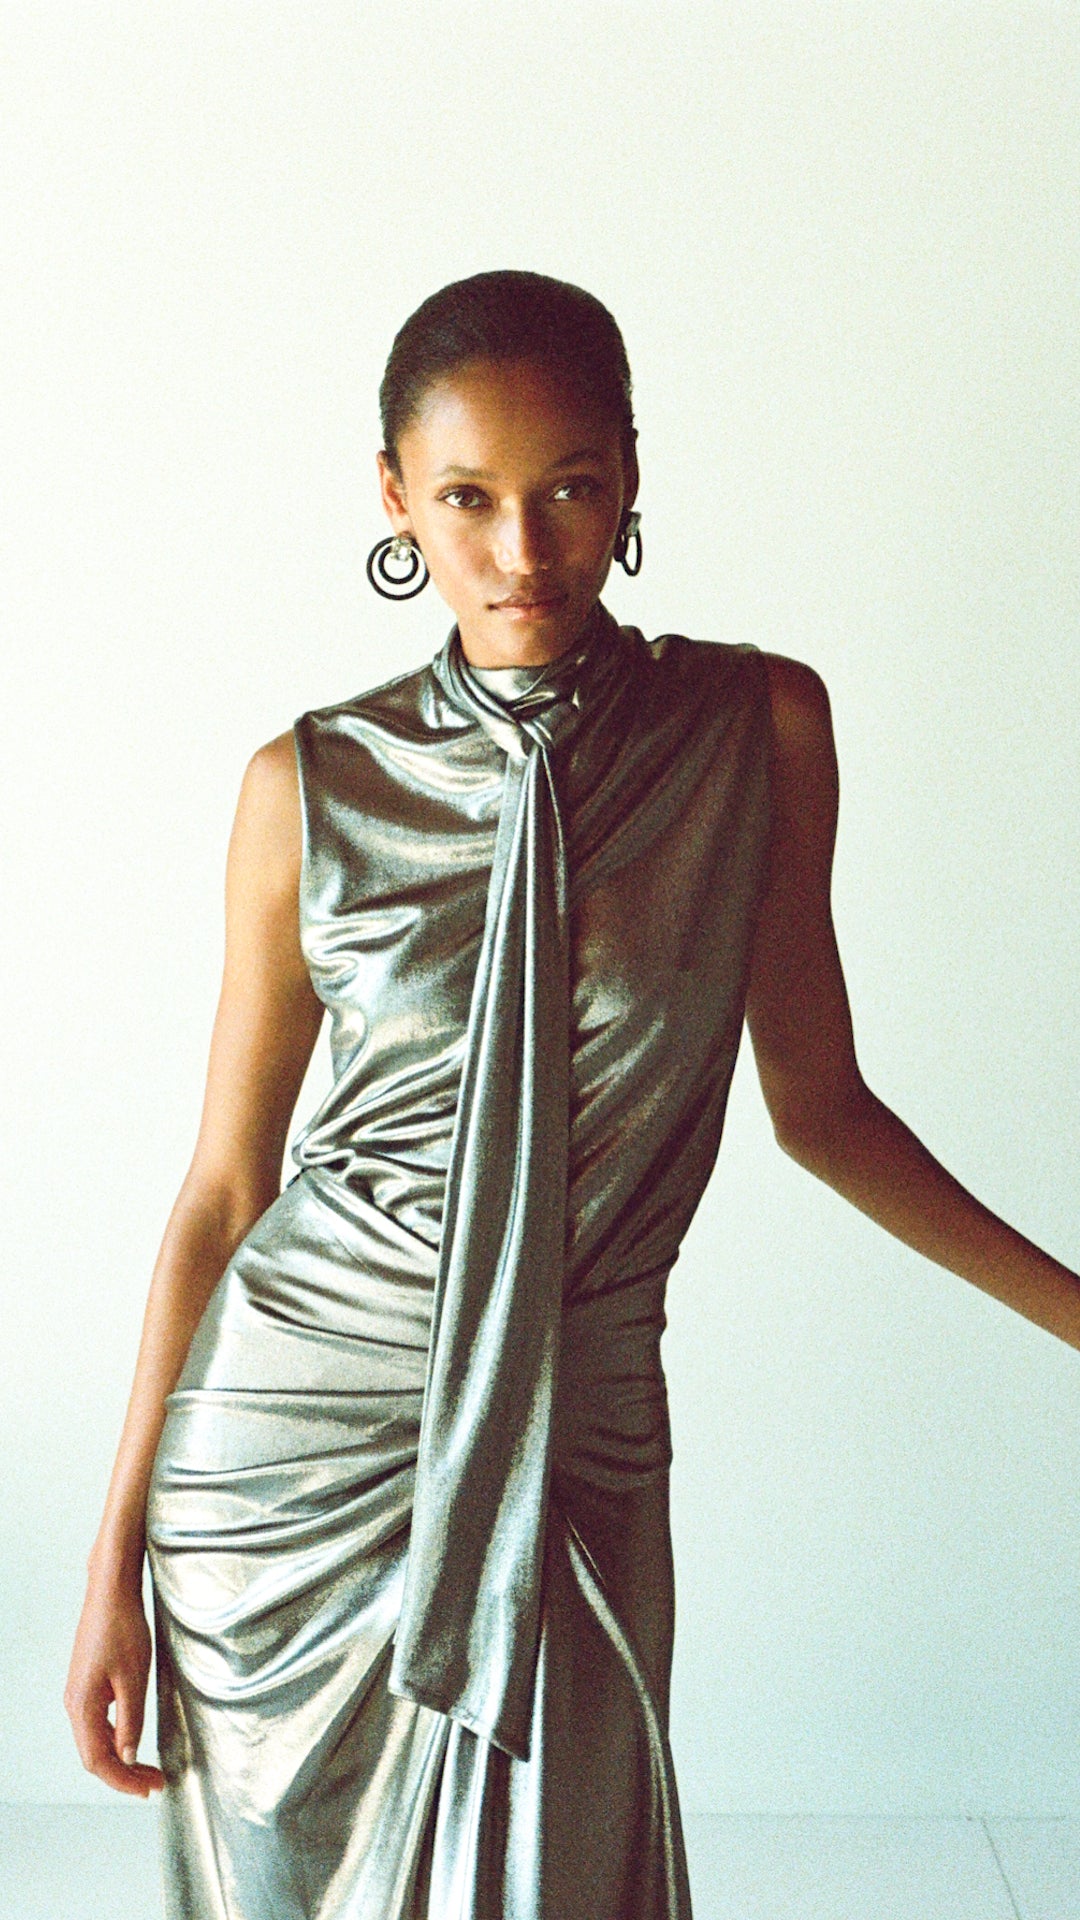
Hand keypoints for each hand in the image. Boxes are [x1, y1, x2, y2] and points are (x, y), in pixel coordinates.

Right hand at [64, 1569, 164, 1797]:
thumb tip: (127, 1757)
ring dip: (121, 1759)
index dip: (122, 1781)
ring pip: (96, 1740)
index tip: (148, 1790)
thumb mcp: (134, 1678)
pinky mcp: (88, 1684)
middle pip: (95, 1755)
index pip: (98, 1761)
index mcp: (82, 1706)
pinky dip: (117, 1739)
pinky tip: (134, 1741)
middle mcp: (75, 1704)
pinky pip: (99, 1723)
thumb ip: (130, 1720)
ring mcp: (80, 1694)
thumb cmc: (123, 1628)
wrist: (111, 1591)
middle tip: (154, 1783)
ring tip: (149, 1768)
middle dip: (124, 1775)